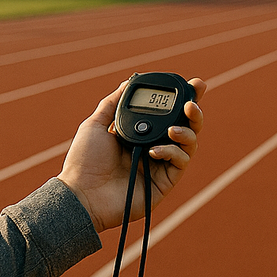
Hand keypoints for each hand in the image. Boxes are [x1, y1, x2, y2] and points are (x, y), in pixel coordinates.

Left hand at [58, 78, 206, 231]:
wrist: (81, 194)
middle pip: (185, 127)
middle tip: (192, 104)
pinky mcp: (164, 183)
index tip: (194, 85)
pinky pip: (180, 162)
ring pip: (189, 144)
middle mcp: (153, 148)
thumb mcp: (95, 124)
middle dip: (195, 113)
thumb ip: (113, 102)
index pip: (167, 114)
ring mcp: (160, 166)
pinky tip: (155, 151)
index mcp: (140, 134)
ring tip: (174, 129)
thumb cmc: (84, 162)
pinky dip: (172, 152)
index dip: (183, 100)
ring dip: (187, 132)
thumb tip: (129, 82)